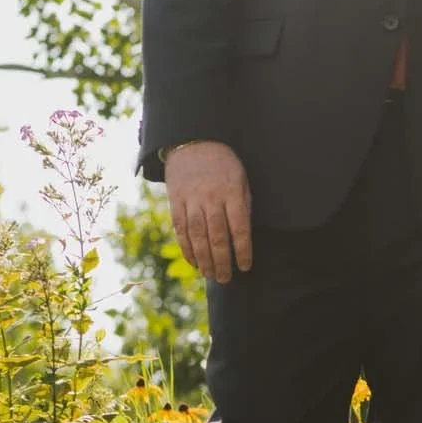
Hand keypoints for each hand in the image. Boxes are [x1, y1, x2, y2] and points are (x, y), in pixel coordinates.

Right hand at [165, 141, 253, 284]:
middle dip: (223, 261)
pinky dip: (187, 248)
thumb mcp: (241, 179)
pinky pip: (181, 230)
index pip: (240, 228)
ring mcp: (191, 200)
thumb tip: (244, 234)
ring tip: (210, 275)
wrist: (193, 143)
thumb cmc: (224, 164)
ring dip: (204, 259)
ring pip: (198, 236)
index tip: (246, 266)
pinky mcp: (176, 202)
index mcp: (232, 192)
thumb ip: (243, 205)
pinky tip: (194, 261)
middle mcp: (211, 198)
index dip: (243, 250)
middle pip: (217, 236)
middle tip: (226, 279)